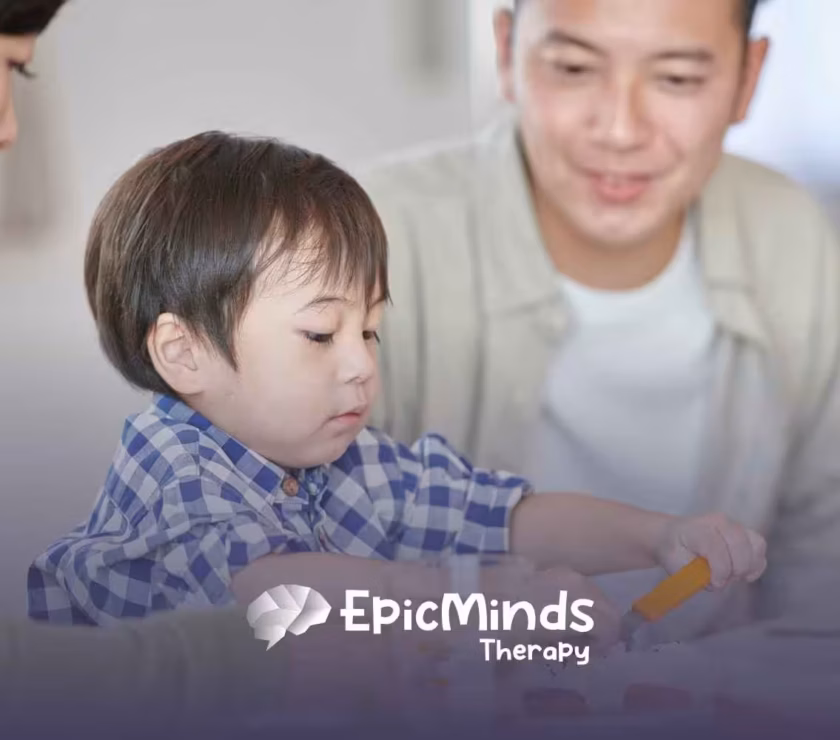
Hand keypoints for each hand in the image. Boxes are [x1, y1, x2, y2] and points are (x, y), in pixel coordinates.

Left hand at [482, 563, 620, 651]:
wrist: (475, 595)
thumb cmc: (503, 628)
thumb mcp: (534, 649)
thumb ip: (566, 649)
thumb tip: (579, 650)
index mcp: (574, 610)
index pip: (611, 627)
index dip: (603, 646)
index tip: (582, 656)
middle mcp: (576, 587)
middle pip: (609, 610)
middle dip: (600, 631)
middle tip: (576, 647)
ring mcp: (566, 574)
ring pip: (595, 597)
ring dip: (589, 615)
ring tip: (563, 631)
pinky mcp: (554, 568)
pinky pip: (579, 586)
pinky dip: (577, 602)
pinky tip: (553, 614)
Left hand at [655, 513, 766, 588]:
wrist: (673, 537)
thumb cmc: (674, 551)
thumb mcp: (674, 563)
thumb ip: (692, 572)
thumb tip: (714, 581)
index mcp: (697, 528)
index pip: (715, 546)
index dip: (720, 569)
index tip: (715, 583)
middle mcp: (718, 522)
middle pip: (739, 543)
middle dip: (735, 569)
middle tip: (722, 581)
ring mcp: (733, 525)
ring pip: (755, 544)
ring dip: (748, 566)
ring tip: (734, 576)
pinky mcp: (744, 532)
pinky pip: (759, 546)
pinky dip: (756, 563)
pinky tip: (744, 574)